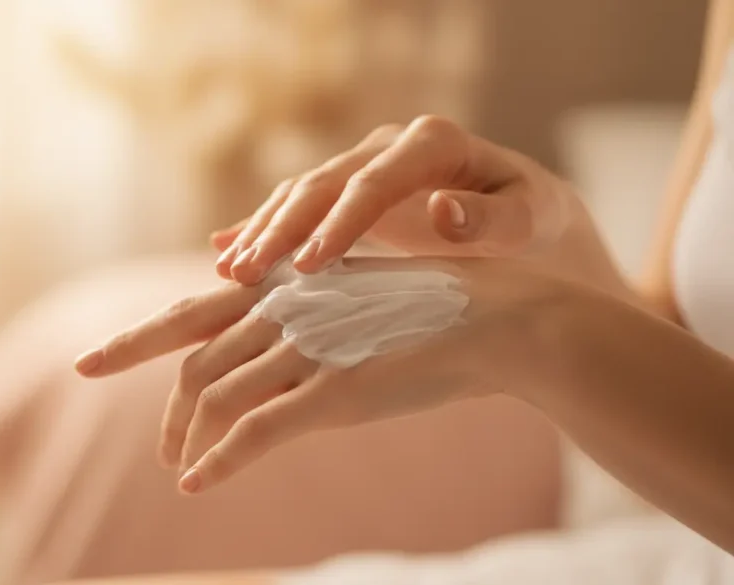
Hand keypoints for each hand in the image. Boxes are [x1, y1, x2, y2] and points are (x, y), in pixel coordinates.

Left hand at [74, 257, 564, 493]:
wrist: (501, 318)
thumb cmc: (434, 311)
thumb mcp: (358, 299)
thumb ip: (307, 313)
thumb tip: (268, 330)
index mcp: (288, 286)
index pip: (191, 312)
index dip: (133, 339)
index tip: (88, 360)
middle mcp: (288, 310)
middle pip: (190, 354)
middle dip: (149, 391)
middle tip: (151, 440)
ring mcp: (310, 348)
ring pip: (218, 397)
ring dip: (188, 438)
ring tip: (180, 466)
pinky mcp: (336, 391)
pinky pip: (259, 432)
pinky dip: (220, 460)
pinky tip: (198, 483)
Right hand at [212, 116, 620, 295]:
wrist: (537, 228)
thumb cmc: (541, 230)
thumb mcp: (535, 222)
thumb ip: (494, 219)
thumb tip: (439, 210)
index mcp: (435, 143)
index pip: (372, 182)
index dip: (337, 224)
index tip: (309, 266)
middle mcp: (391, 146)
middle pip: (322, 184)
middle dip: (280, 229)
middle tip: (244, 273)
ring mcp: (366, 167)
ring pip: (301, 194)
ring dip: (262, 232)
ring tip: (230, 273)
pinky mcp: (352, 195)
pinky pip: (301, 209)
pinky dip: (265, 230)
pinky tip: (227, 252)